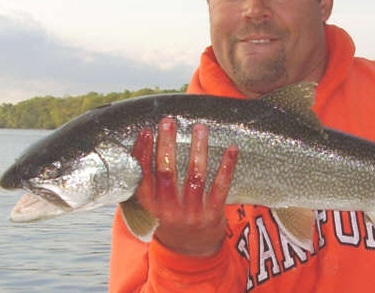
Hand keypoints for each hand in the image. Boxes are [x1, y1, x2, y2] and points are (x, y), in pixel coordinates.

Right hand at [132, 117, 238, 255]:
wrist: (191, 253)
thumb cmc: (171, 220)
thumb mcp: (153, 207)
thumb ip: (150, 184)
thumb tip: (144, 146)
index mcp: (151, 207)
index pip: (143, 177)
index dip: (142, 154)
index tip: (146, 131)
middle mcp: (169, 210)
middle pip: (167, 172)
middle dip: (167, 145)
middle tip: (169, 121)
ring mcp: (192, 213)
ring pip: (195, 175)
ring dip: (198, 149)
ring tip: (200, 128)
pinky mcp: (213, 214)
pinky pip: (220, 186)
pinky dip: (227, 166)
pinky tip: (231, 148)